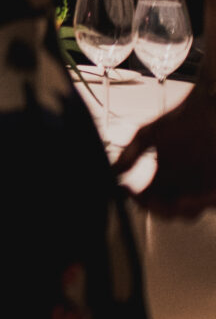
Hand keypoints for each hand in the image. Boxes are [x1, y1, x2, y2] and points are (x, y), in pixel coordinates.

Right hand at [115, 83, 215, 217]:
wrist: (208, 108)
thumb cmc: (181, 118)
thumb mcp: (147, 134)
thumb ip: (130, 154)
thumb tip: (112, 170)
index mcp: (163, 175)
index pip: (147, 197)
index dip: (136, 199)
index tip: (126, 191)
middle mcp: (181, 184)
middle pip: (167, 209)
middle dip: (157, 208)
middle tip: (151, 200)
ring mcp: (199, 186)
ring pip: (188, 210)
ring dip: (179, 209)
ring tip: (174, 201)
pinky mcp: (214, 186)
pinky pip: (209, 201)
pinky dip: (199, 203)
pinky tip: (189, 198)